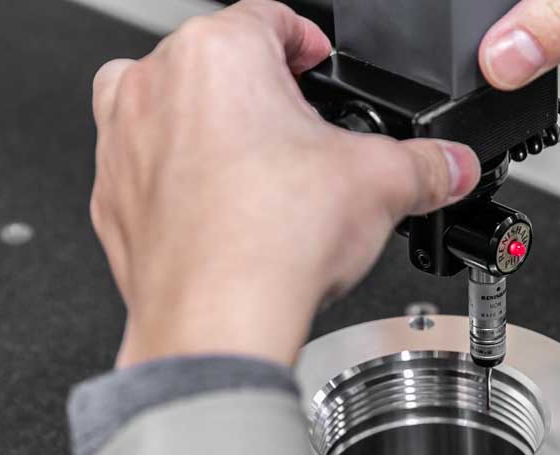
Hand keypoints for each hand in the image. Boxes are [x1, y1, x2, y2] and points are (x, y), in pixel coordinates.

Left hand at [90, 0, 479, 368]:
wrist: (215, 320)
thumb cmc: (272, 241)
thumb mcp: (381, 183)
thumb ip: (427, 163)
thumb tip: (450, 165)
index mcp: (219, 54)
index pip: (270, 17)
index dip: (307, 41)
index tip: (318, 62)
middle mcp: (155, 84)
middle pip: (217, 63)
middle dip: (262, 91)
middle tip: (301, 135)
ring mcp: (122, 141)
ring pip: (171, 110)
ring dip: (211, 128)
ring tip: (257, 171)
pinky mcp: (110, 197)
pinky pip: (147, 169)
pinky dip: (179, 181)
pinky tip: (222, 214)